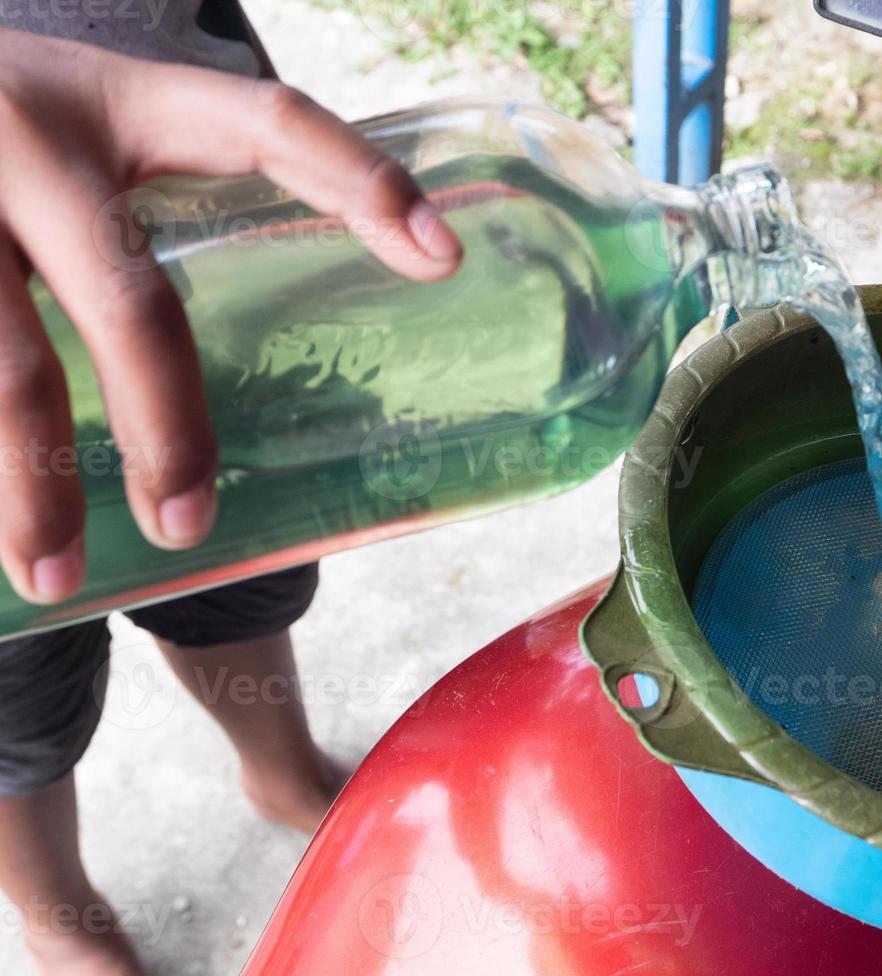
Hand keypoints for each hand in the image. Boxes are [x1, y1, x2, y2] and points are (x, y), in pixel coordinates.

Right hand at [0, 28, 462, 604]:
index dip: (361, 181)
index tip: (443, 258)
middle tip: (187, 525)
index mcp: (122, 101)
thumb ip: (151, 214)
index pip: (269, 123)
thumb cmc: (10, 143)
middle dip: (165, 425)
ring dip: (27, 482)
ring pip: (0, 364)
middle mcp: (35, 133)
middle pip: (130, 302)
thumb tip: (301, 334)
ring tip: (51, 575)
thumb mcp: (88, 138)